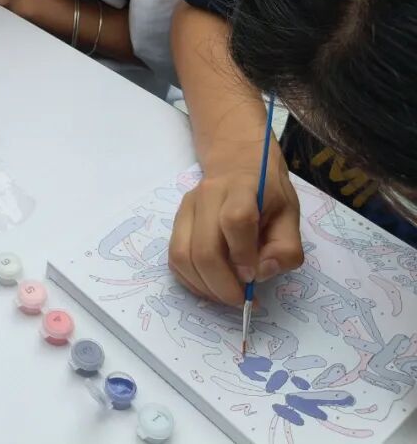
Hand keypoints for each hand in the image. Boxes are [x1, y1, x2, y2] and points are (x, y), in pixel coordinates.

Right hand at [169, 155, 303, 305]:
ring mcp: (187, 208)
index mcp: (242, 189)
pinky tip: (210, 286)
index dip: (243, 255)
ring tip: (226, 295)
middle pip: (203, 247)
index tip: (253, 277)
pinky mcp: (176, 221)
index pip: (235, 221)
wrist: (237, 166)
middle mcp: (208, 195)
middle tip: (241, 299)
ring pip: (182, 256)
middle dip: (222, 284)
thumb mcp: (291, 215)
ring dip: (204, 286)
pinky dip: (190, 280)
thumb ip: (285, 248)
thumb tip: (260, 273)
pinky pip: (174, 258)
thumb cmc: (267, 194)